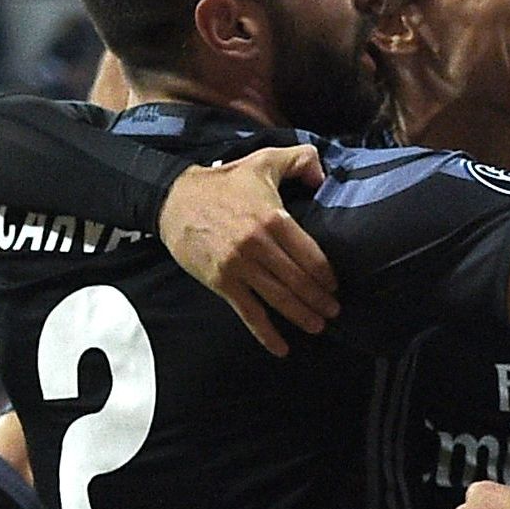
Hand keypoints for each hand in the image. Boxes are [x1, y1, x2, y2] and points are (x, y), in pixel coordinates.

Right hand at [158, 145, 337, 356]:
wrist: (174, 198)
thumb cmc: (225, 182)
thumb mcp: (264, 161)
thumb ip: (301, 159)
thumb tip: (323, 175)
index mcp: (273, 218)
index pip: (310, 254)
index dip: (326, 274)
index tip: (335, 285)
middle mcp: (258, 245)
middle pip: (298, 280)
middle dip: (319, 300)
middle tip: (334, 311)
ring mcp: (239, 267)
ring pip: (278, 298)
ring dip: (301, 315)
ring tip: (318, 325)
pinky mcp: (221, 281)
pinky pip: (249, 313)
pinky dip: (266, 333)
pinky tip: (282, 348)